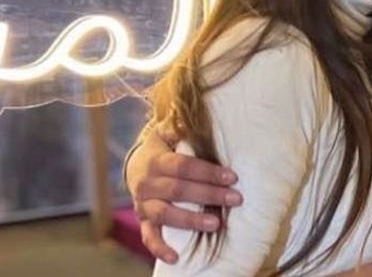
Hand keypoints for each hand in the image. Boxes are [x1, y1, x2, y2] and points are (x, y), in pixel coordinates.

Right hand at [127, 125, 242, 262]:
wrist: (135, 167)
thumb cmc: (162, 148)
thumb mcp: (167, 132)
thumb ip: (179, 125)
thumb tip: (189, 114)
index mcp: (155, 160)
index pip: (183, 166)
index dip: (207, 172)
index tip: (232, 176)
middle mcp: (146, 183)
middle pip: (179, 190)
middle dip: (209, 194)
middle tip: (236, 198)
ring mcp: (143, 204)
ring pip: (166, 214)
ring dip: (191, 220)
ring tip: (216, 223)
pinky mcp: (143, 220)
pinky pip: (149, 236)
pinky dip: (160, 248)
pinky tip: (175, 258)